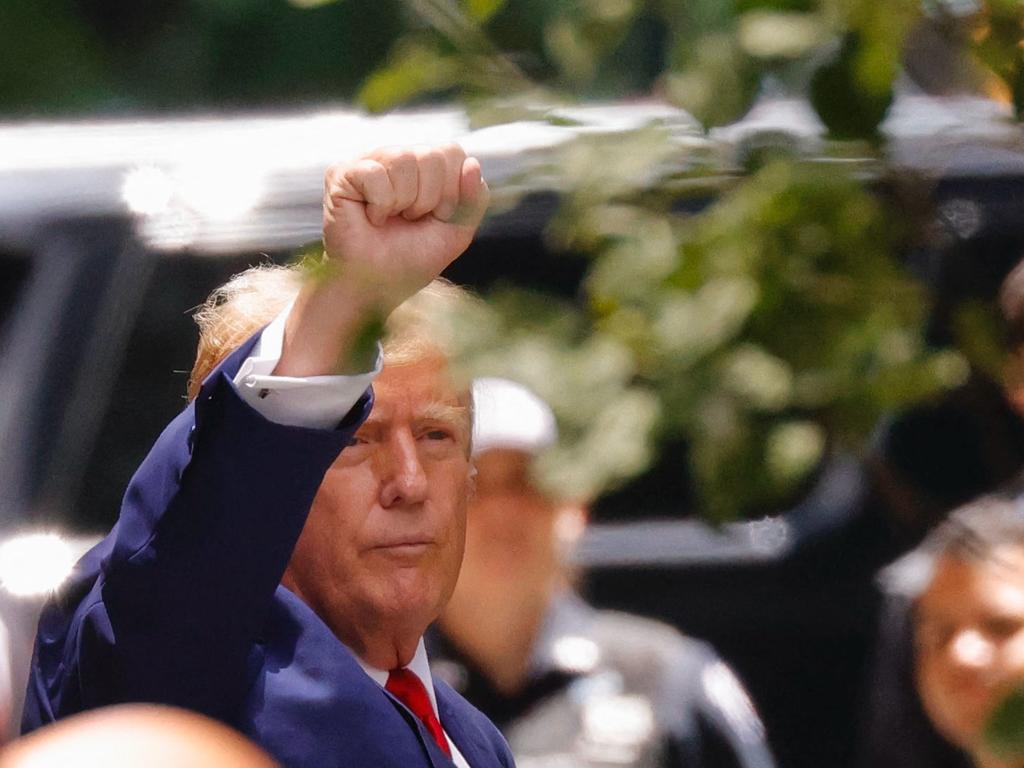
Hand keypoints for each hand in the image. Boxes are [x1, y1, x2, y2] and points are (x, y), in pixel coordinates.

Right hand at [322, 144, 488, 311]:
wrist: (375, 287)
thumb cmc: (411, 259)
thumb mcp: (456, 233)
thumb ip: (474, 200)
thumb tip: (472, 163)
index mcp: (425, 165)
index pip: (452, 152)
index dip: (451, 192)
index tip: (434, 217)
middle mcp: (397, 156)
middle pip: (432, 155)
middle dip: (428, 199)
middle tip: (409, 219)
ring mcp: (368, 161)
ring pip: (403, 160)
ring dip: (403, 202)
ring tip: (390, 218)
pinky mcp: (341, 173)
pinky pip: (376, 174)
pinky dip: (380, 205)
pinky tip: (371, 217)